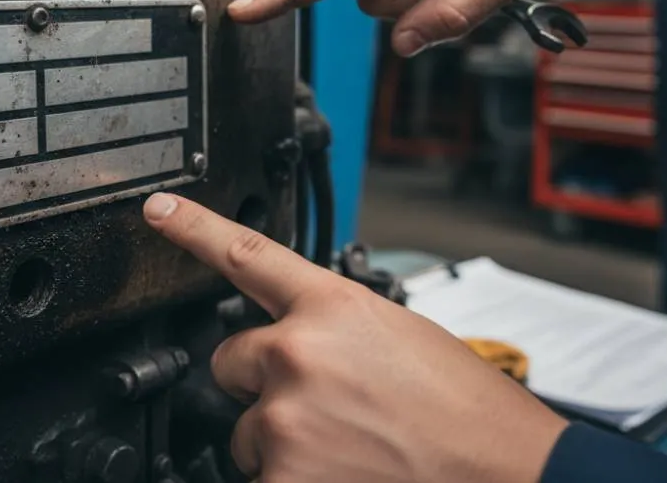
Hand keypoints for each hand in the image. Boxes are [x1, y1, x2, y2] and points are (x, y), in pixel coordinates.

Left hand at [142, 193, 567, 482]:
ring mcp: (285, 419)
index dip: (194, 228)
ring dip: (282, 442)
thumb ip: (337, 327)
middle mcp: (297, 354)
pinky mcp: (281, 478)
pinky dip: (291, 480)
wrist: (506, 474)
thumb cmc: (466, 413)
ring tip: (348, 448)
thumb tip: (302, 335)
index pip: (246, 253)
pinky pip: (260, 477)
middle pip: (232, 361)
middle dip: (263, 384)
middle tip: (323, 408)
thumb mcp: (402, 337)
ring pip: (246, 431)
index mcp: (333, 306)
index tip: (159, 211)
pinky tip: (343, 473)